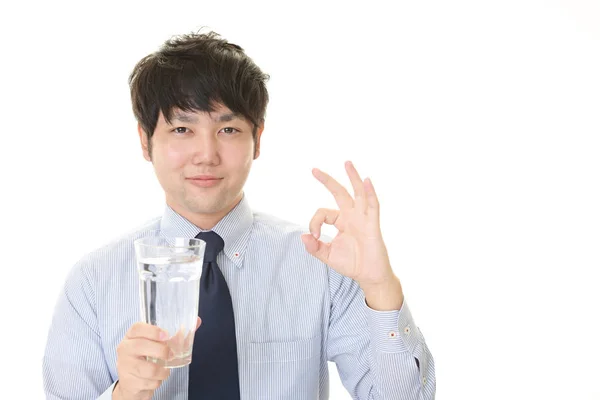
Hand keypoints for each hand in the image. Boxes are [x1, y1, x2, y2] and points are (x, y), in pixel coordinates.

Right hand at [113, 317, 200, 399]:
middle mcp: (125, 349)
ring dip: (163, 371)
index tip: (166, 335)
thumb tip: (196, 321)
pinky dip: (158, 382)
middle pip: (141, 346)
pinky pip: (149, 382)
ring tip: (164, 369)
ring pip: (149, 369)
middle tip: (171, 355)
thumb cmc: (146, 359)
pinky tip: (155, 379)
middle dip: (162, 351)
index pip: (137, 328)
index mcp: (131, 336)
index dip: (152, 330)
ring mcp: (125, 366)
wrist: (131, 383)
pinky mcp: (128, 382)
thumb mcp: (157, 345)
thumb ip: (176, 335)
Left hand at [301, 161, 403, 309]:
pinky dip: (370, 193)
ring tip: (347, 163)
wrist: (368, 276)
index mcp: (341, 222)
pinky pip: (373, 206)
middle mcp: (352, 216)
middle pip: (340, 193)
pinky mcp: (373, 225)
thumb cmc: (351, 264)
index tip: (314, 236)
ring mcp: (363, 218)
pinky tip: (366, 181)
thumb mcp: (328, 256)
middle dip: (328, 181)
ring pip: (358, 193)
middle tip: (314, 170)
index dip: (314, 222)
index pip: (323, 213)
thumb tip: (303, 236)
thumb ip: (315, 248)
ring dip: (353, 177)